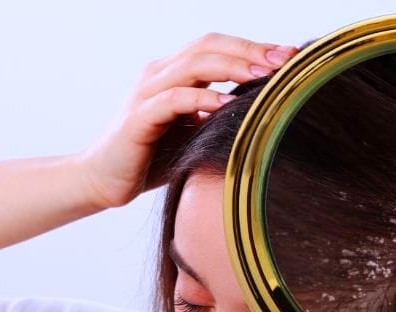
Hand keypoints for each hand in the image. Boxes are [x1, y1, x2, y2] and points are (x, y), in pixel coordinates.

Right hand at [76, 33, 297, 209]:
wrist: (104, 180)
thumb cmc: (152, 159)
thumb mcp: (195, 134)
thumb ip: (220, 119)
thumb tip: (263, 115)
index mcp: (175, 75)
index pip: (219, 48)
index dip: (254, 47)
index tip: (290, 57)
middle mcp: (160, 75)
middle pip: (210, 46)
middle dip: (251, 49)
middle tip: (287, 60)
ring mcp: (147, 93)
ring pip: (193, 65)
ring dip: (233, 66)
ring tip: (265, 74)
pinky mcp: (139, 118)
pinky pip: (174, 100)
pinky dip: (202, 99)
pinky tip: (228, 104)